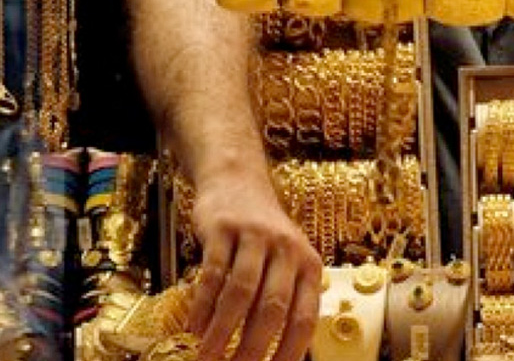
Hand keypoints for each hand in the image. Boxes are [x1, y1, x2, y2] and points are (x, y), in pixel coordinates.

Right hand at [188, 168, 321, 360]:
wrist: (238, 181)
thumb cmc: (264, 234)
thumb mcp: (288, 260)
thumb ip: (287, 298)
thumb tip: (282, 351)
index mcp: (308, 265)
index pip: (305, 317)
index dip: (289, 351)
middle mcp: (288, 250)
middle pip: (272, 309)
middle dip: (252, 348)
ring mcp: (256, 237)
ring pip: (241, 292)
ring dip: (222, 330)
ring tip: (207, 356)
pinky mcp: (224, 229)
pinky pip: (213, 273)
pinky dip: (203, 304)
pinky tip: (194, 326)